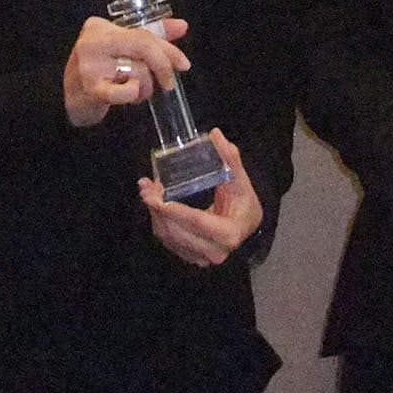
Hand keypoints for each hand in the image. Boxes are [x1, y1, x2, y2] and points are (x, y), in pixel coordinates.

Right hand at [63, 14, 190, 128]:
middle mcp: (92, 41)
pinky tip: (130, 96)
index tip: (183, 64)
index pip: (143, 33)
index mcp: (98, 26)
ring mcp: (90, 65)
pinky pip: (124, 91)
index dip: (168, 49)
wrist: (70, 100)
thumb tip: (182, 26)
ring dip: (146, 87)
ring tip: (138, 92)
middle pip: (143, 45)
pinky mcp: (90, 88)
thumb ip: (151, 35)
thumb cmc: (98, 72)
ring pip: (138, 70)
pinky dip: (133, 94)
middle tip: (169, 83)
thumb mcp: (122, 49)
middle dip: (163, 65)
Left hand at [140, 132, 262, 266]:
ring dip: (155, 214)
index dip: (175, 209)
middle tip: (146, 188)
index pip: (197, 222)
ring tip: (148, 191)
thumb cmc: (244, 202)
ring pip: (169, 236)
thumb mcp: (240, 180)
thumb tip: (215, 134)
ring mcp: (201, 257)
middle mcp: (214, 251)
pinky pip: (168, 240)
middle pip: (177, 231)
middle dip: (158, 209)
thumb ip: (229, 158)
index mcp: (228, 234)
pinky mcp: (190, 256)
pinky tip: (155, 203)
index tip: (156, 196)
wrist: (246, 225)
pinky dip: (158, 220)